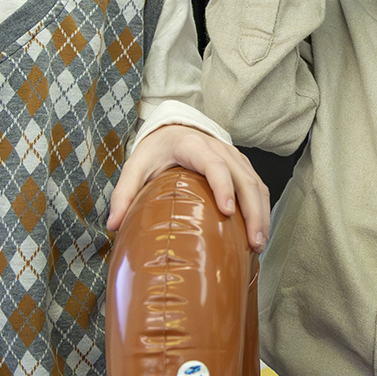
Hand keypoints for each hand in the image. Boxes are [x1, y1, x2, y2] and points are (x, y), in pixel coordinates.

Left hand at [107, 124, 270, 251]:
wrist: (173, 129)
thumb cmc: (155, 151)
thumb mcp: (135, 167)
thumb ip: (124, 194)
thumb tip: (114, 225)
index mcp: (193, 146)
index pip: (214, 165)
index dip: (223, 186)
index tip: (227, 211)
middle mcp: (220, 148)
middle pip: (244, 179)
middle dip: (252, 212)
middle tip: (253, 244)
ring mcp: (235, 157)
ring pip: (257, 185)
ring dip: (261, 215)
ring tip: (259, 246)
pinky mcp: (242, 166)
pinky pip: (259, 188)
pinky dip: (262, 211)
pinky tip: (258, 234)